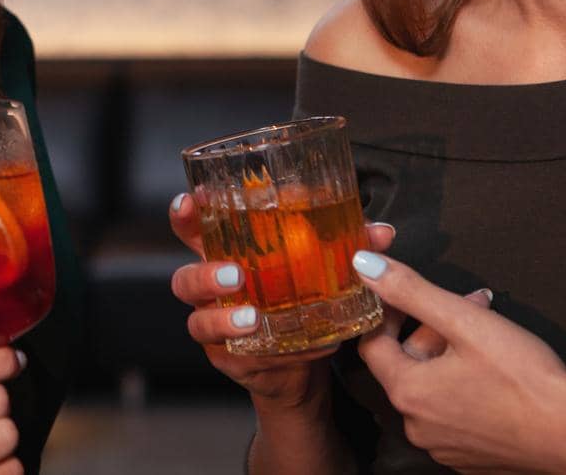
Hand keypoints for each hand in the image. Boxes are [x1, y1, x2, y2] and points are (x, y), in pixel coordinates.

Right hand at [169, 193, 430, 407]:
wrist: (302, 364)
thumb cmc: (301, 301)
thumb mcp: (320, 269)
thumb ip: (345, 245)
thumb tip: (381, 232)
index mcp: (227, 254)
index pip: (195, 229)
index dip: (185, 214)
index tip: (192, 201)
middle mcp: (212, 290)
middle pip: (185, 278)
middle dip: (203, 273)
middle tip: (234, 273)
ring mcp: (216, 326)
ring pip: (198, 321)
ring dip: (221, 318)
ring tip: (251, 316)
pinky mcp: (227, 358)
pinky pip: (228, 354)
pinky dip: (253, 350)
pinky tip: (276, 348)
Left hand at [352, 252, 565, 473]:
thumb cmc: (523, 377)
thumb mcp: (464, 320)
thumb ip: (410, 290)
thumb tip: (363, 265)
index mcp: (407, 393)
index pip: (372, 345)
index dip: (386, 313)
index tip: (407, 294)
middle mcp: (417, 427)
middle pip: (407, 365)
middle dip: (432, 328)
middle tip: (468, 304)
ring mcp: (445, 448)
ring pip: (433, 389)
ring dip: (451, 356)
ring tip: (488, 332)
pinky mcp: (471, 458)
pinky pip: (455, 415)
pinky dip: (466, 388)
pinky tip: (497, 373)